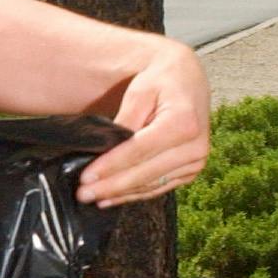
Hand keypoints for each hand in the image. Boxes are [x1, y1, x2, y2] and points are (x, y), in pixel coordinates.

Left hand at [75, 36, 208, 207]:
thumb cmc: (161, 80)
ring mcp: (195, 161)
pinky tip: (113, 198)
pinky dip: (135, 194)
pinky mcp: (191, 170)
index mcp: (183, 123)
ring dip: (121, 194)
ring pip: (151, 185)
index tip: (85, 178)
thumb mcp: (140, 91)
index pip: (139, 151)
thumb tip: (106, 151)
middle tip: (82, 194)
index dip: (110, 166)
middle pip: (144, 173)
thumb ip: (125, 122)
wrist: (186, 78)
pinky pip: (159, 187)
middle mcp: (195, 146)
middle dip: (111, 186)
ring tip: (93, 198)